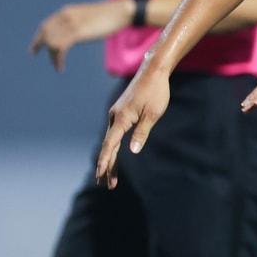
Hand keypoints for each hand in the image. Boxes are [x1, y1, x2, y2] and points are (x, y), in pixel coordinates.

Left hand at [30, 0, 132, 71]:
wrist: (121, 11)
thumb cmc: (110, 15)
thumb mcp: (88, 18)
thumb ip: (78, 23)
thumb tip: (74, 34)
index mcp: (66, 12)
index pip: (45, 26)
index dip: (38, 39)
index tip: (34, 50)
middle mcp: (64, 16)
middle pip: (46, 35)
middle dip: (44, 49)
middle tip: (52, 62)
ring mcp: (70, 24)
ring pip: (52, 43)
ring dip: (53, 57)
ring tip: (59, 66)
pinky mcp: (77, 32)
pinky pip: (60, 48)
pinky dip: (57, 60)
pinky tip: (61, 67)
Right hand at [95, 66, 169, 188]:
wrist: (153, 71)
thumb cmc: (156, 92)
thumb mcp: (153, 114)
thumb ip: (142, 133)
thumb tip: (132, 151)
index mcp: (121, 118)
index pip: (110, 144)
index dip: (105, 161)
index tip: (100, 175)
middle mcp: (114, 117)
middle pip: (108, 146)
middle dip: (107, 166)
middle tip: (108, 185)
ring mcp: (116, 114)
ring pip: (110, 140)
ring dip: (110, 158)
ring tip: (109, 177)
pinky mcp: (121, 112)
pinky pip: (114, 133)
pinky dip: (113, 146)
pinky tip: (114, 156)